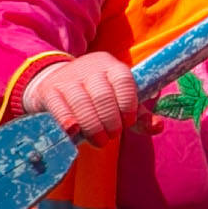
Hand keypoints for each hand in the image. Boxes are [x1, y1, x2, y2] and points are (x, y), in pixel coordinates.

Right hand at [23, 53, 140, 140]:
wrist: (52, 83)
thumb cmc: (95, 97)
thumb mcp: (119, 101)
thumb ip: (139, 115)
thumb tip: (158, 126)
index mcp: (112, 67)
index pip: (124, 81)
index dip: (128, 104)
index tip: (127, 122)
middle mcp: (91, 69)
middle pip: (103, 95)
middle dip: (110, 120)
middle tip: (112, 136)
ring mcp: (68, 79)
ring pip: (82, 102)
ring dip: (92, 126)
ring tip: (99, 141)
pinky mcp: (49, 91)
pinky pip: (59, 106)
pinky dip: (67, 120)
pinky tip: (74, 131)